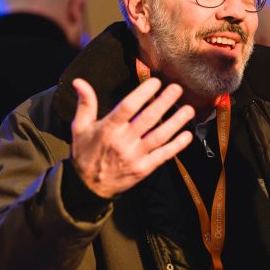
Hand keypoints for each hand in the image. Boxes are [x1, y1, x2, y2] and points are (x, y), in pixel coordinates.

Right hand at [70, 77, 193, 197]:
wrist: (88, 187)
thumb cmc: (85, 153)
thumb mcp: (79, 128)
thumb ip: (85, 104)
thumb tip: (80, 81)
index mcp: (108, 129)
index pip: (128, 107)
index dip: (143, 93)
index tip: (156, 82)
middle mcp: (123, 142)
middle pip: (148, 119)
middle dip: (164, 102)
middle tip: (178, 89)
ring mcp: (135, 156)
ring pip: (160, 136)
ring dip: (176, 122)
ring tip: (189, 109)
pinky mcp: (144, 169)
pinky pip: (163, 155)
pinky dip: (177, 145)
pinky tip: (187, 135)